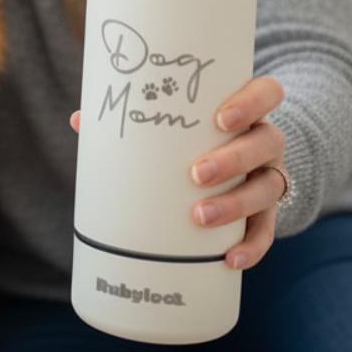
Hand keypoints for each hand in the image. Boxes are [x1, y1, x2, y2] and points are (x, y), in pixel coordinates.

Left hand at [68, 76, 286, 270]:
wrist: (235, 165)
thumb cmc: (192, 135)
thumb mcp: (173, 123)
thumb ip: (133, 119)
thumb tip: (80, 121)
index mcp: (245, 109)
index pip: (267, 93)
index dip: (251, 103)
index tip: (221, 118)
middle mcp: (264, 140)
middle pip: (266, 143)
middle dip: (233, 159)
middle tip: (196, 173)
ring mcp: (270, 175)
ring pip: (269, 187)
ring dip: (237, 204)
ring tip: (201, 216)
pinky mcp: (268, 211)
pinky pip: (267, 230)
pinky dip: (252, 246)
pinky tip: (230, 259)